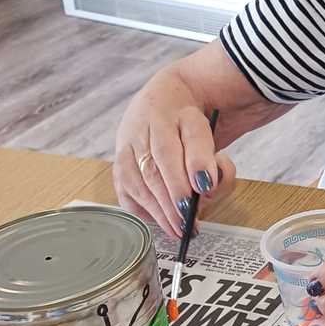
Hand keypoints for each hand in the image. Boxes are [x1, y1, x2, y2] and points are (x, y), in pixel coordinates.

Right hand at [114, 67, 235, 236]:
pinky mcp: (119, 163)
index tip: (201, 194)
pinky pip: (125, 191)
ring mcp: (124, 147)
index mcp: (161, 115)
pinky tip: (159, 220)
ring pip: (136, 185)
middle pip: (151, 172)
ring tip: (178, 230)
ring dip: (158, 211)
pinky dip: (141, 209)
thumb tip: (204, 186)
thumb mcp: (204, 127)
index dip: (180, 178)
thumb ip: (205, 154)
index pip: (167, 151)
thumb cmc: (189, 117)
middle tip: (189, 225)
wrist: (169, 95)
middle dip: (171, 203)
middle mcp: (137, 130)